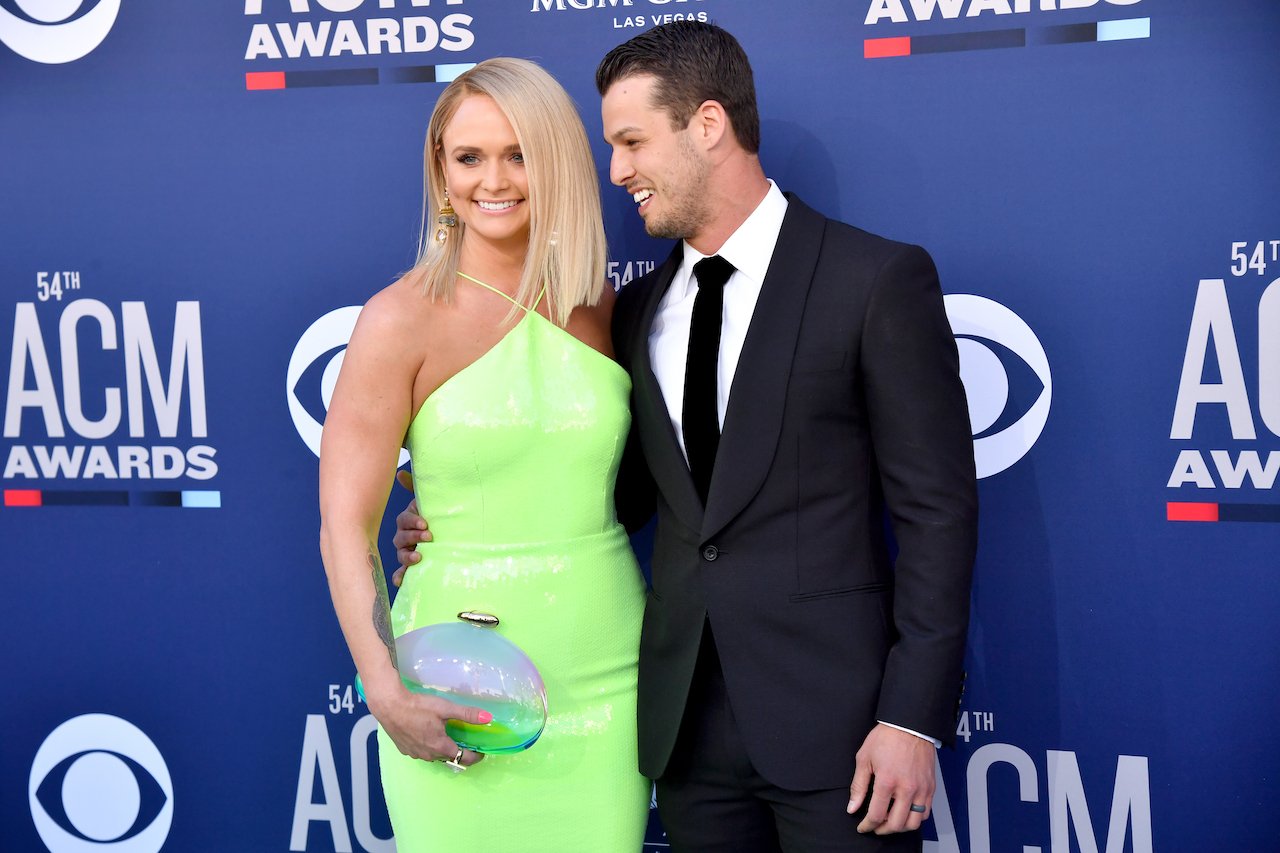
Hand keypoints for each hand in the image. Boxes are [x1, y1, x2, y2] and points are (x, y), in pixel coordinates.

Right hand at [370, 684, 488, 767]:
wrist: (390, 706)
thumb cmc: (418, 707)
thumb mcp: (445, 708)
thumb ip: (467, 714)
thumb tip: (489, 718)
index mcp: (441, 746)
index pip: (463, 758)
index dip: (475, 756)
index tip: (481, 751)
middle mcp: (429, 755)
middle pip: (449, 758)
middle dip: (459, 752)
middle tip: (465, 740)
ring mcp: (415, 754)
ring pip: (435, 756)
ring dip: (443, 750)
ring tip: (447, 736)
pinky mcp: (405, 750)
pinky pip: (422, 753)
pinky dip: (429, 747)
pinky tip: (427, 735)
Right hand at [391, 469, 429, 587]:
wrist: (449, 536)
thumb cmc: (436, 517)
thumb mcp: (429, 503)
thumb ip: (415, 488)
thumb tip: (399, 473)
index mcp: (408, 521)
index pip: (404, 520)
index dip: (413, 521)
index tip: (425, 523)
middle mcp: (404, 537)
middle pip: (401, 538)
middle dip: (414, 537)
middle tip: (429, 537)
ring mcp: (406, 552)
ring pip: (401, 555)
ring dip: (408, 557)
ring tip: (419, 558)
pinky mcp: (410, 567)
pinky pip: (401, 573)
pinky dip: (400, 576)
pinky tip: (400, 581)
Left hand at [847, 723, 935, 834]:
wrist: (910, 724)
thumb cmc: (886, 737)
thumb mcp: (864, 758)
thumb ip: (858, 786)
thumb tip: (852, 807)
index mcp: (887, 781)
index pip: (876, 815)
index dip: (867, 826)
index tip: (862, 827)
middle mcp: (907, 788)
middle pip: (896, 824)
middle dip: (882, 830)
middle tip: (875, 827)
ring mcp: (921, 789)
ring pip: (914, 823)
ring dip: (900, 827)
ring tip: (889, 822)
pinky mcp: (930, 787)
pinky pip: (925, 812)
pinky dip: (915, 818)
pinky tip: (905, 812)